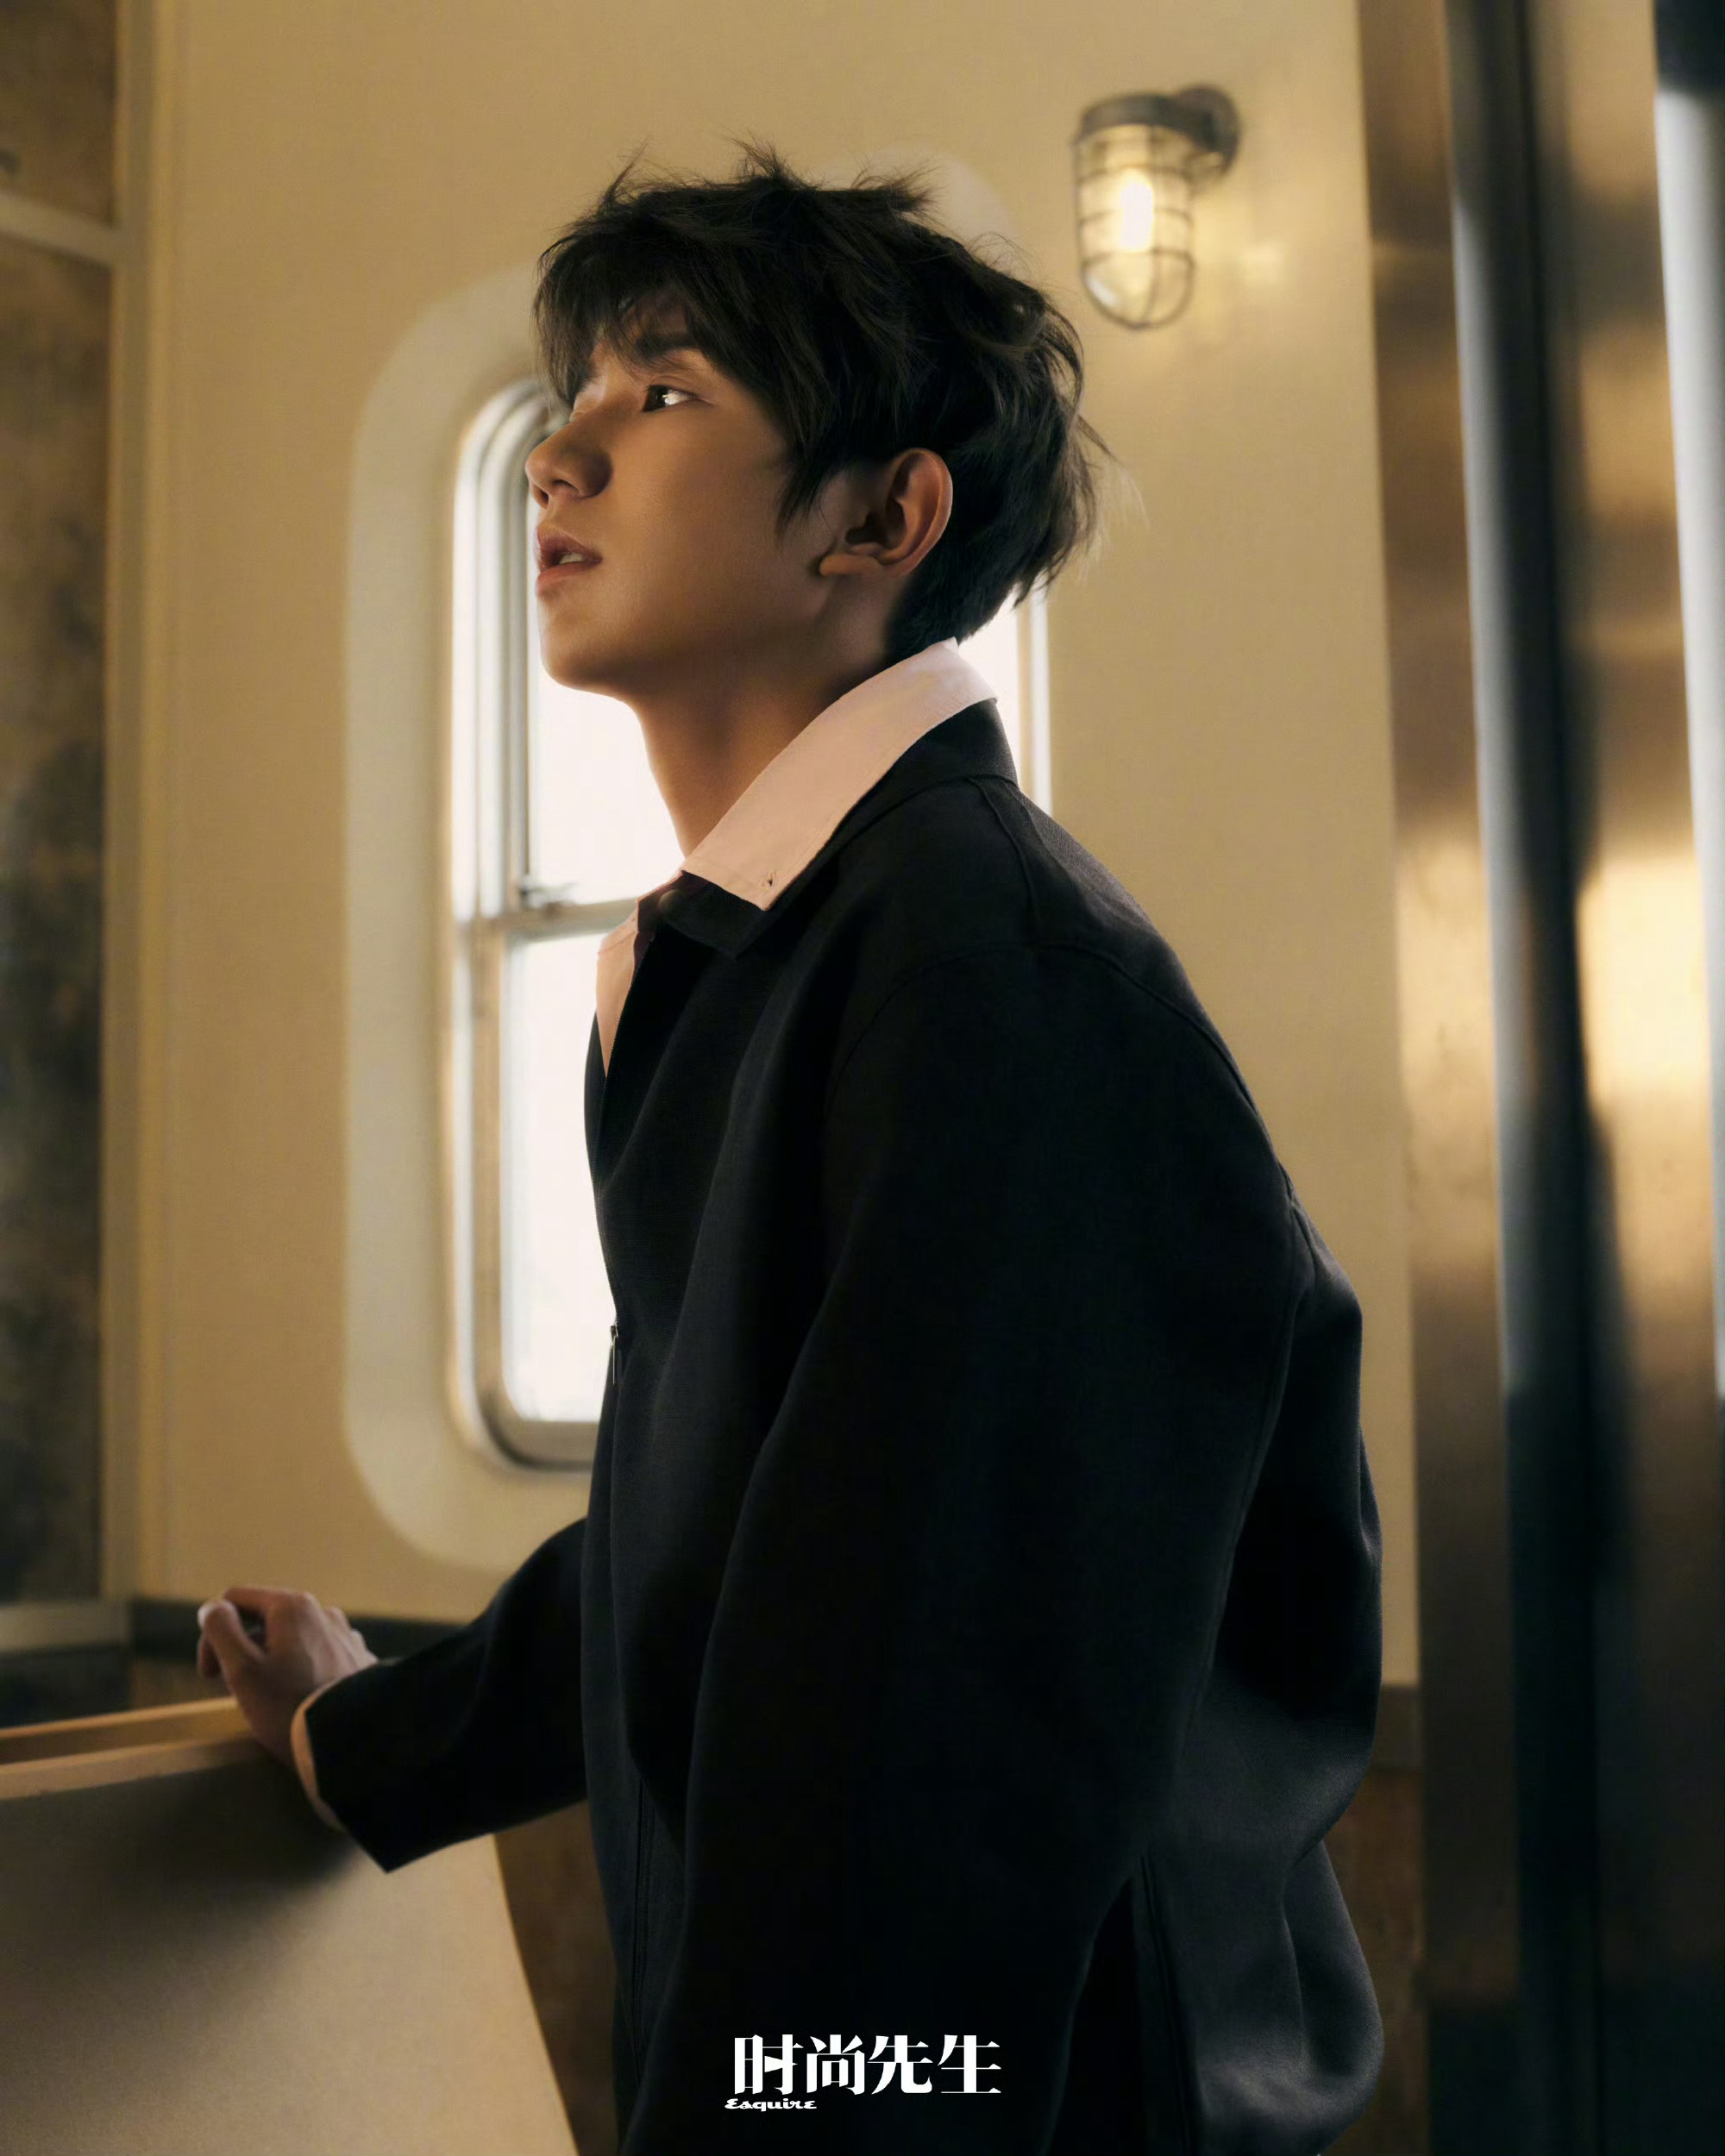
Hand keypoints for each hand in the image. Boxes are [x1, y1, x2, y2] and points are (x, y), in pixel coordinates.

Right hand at [196, 1586, 378, 1768]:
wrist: (353, 1739)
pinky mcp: (357, 1659)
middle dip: (243, 1652)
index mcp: (293, 1606)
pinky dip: (300, 1671)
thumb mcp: (242, 1669)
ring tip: (271, 1701)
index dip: (212, 1636)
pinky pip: (317, 1656)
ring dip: (271, 1663)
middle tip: (237, 1693)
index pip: (234, 1601)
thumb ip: (221, 1630)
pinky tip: (300, 1700)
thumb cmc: (289, 1705)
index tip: (210, 1677)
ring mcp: (345, 1634)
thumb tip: (213, 1607)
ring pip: (291, 1639)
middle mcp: (323, 1610)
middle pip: (264, 1620)